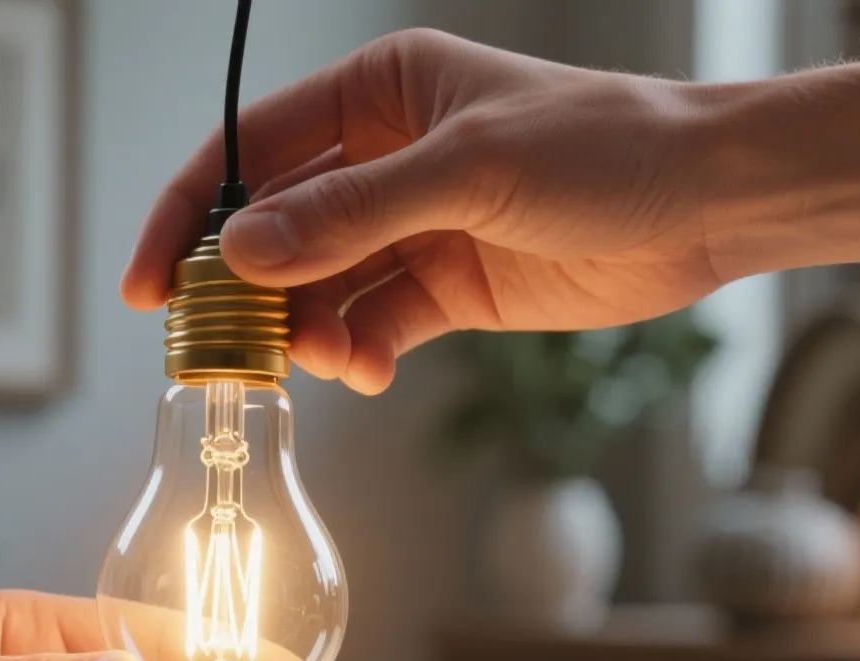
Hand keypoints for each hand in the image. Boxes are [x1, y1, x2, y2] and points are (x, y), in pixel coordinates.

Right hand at [122, 29, 717, 394]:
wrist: (707, 202)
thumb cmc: (604, 145)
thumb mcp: (468, 170)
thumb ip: (351, 215)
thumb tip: (243, 253)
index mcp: (377, 92)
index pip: (250, 151)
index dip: (190, 215)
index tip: (152, 284)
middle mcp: (383, 157)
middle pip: (275, 229)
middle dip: (245, 291)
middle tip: (222, 349)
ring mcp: (412, 226)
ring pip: (318, 288)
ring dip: (305, 332)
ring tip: (319, 362)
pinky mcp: (444, 287)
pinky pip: (371, 325)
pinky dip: (356, 354)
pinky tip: (364, 370)